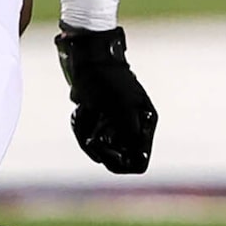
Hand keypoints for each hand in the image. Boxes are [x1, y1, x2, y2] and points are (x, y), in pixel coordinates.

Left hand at [58, 25, 157, 173]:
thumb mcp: (122, 107)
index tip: (108, 152)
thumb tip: (134, 158)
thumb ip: (130, 133)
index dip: (122, 163)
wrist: (89, 62)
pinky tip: (82, 109)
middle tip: (91, 134)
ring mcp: (114, 128)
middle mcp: (132, 130)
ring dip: (85, 132)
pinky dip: (81, 126)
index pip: (139, 162)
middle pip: (114, 159)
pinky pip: (86, 138)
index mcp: (145, 126)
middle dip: (98, 147)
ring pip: (96, 150)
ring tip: (85, 110)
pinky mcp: (98, 123)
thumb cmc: (109, 81)